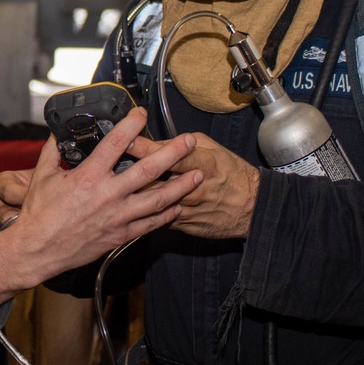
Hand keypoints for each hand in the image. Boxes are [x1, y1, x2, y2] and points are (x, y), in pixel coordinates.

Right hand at [0, 108, 202, 306]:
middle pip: (148, 170)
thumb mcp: (43, 175)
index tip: (142, 113)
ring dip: (180, 187)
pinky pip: (149, 224)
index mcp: (88, 176)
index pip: (116, 143)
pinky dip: (166, 215)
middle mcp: (107, 195)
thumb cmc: (39, 214)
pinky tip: (178, 207)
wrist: (37, 250)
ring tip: (197, 177)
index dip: (132, 124)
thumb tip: (58, 132)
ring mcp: (117, 217)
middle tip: (190, 142)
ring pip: (157, 200)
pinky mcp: (120, 235)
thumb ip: (54, 150)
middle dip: (173, 153)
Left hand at [126, 130, 259, 239]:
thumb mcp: (212, 149)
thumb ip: (184, 146)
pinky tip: (134, 202)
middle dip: (131, 171)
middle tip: (113, 165)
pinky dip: (145, 208)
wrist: (251, 208)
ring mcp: (187, 208)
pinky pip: (157, 216)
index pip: (169, 154)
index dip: (145, 147)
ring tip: (118, 185)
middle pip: (155, 179)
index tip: (126, 140)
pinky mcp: (182, 224)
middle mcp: (193, 188)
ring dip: (133, 192)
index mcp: (203, 164)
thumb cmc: (232, 174)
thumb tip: (157, 142)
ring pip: (152, 200)